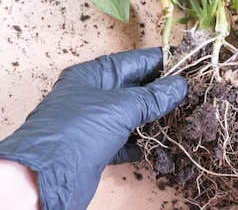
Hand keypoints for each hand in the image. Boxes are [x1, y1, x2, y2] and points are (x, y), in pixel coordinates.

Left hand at [0, 48, 186, 209]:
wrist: (43, 177)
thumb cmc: (78, 130)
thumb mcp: (119, 107)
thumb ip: (152, 97)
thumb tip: (180, 85)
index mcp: (94, 74)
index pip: (135, 61)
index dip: (162, 61)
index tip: (190, 61)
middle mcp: (93, 94)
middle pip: (134, 87)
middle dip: (162, 90)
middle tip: (194, 90)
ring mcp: (94, 122)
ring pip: (131, 113)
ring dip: (154, 116)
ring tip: (185, 114)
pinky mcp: (96, 148)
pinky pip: (125, 139)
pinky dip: (141, 141)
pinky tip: (160, 143)